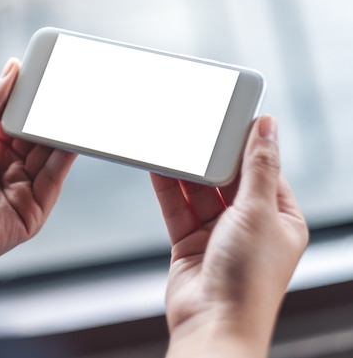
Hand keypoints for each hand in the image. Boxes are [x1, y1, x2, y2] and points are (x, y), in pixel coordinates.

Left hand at [0, 59, 75, 304]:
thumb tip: (12, 68)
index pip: (20, 122)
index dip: (33, 102)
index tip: (47, 78)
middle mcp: (10, 170)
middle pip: (38, 139)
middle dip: (52, 116)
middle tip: (67, 90)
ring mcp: (23, 191)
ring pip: (50, 158)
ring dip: (62, 135)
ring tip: (74, 109)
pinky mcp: (33, 213)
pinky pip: (53, 182)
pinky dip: (64, 160)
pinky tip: (70, 140)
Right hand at [151, 115, 307, 357]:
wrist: (213, 322)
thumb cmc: (248, 278)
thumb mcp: (259, 211)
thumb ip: (258, 167)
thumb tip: (268, 127)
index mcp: (281, 220)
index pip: (265, 171)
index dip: (249, 145)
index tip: (232, 119)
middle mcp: (250, 226)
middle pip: (229, 180)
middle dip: (213, 156)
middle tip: (197, 127)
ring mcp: (218, 235)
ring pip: (200, 193)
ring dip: (187, 170)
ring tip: (173, 142)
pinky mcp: (190, 243)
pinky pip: (178, 208)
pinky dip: (168, 188)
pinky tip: (159, 167)